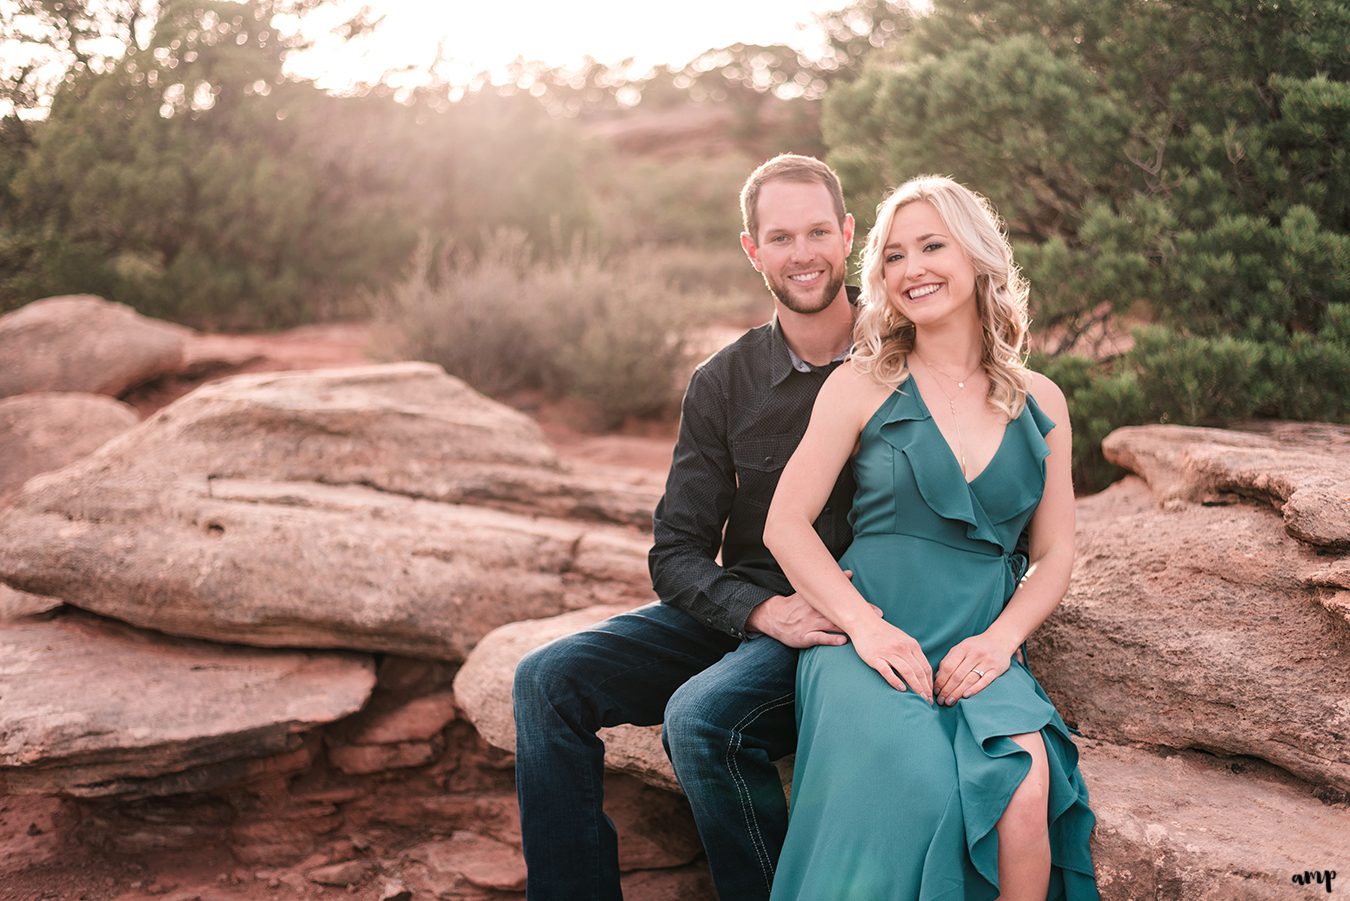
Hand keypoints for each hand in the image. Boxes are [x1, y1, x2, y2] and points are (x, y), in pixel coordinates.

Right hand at [746, 572, 881, 648]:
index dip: (860, 606)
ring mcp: (811, 624)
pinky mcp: (805, 637)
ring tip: (863, 631)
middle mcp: (816, 612)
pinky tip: (842, 641)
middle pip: (841, 614)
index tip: (876, 610)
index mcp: (818, 601)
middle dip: (859, 616)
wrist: (774, 617)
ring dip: (848, 628)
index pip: (842, 602)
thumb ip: (830, 584)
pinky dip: (831, 639)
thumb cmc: (796, 605)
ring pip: (833, 625)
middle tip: (877, 618)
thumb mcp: (810, 592)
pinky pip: (819, 638)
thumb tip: (849, 573)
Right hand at [847, 618, 932, 701]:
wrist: (863, 622)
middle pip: (918, 671)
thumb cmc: (883, 633)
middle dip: (925, 688)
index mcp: (911, 644)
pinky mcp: (875, 657)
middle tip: (928, 701)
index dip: (930, 683)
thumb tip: (922, 671)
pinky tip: (901, 690)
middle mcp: (902, 648)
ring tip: (919, 699)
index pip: (925, 667)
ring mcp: (889, 653)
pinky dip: (896, 681)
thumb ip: (912, 653)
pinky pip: (887, 672)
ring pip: (907, 672)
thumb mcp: (903, 639)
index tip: (932, 694)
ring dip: (915, 687)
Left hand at [935, 633, 1016, 704]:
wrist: (1000, 640)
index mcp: (963, 648)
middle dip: (947, 690)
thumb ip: (949, 660)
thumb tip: (938, 677)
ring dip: (958, 692)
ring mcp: (987, 662)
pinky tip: (965, 696)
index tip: (935, 691)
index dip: (940, 681)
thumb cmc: (976, 646)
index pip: (948, 667)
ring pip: (969, 680)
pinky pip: (985, 681)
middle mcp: (974, 654)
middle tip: (941, 701)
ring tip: (950, 701)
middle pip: (957, 675)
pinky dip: (975, 689)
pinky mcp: (997, 669)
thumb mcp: (961, 647)